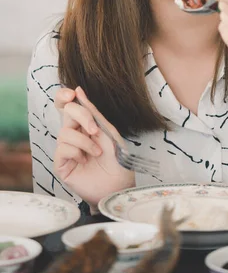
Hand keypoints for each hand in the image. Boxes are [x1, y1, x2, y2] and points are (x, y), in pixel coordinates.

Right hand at [54, 86, 134, 207]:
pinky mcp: (61, 164)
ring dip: (84, 141)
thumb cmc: (117, 158)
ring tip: (97, 152)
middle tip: (96, 130)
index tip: (71, 94)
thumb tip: (77, 89)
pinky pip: (62, 150)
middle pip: (65, 112)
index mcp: (84, 124)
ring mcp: (66, 149)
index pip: (67, 105)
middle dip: (82, 117)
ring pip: (64, 133)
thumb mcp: (107, 130)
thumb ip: (92, 111)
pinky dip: (77, 152)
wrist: (120, 183)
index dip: (63, 96)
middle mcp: (73, 134)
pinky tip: (86, 161)